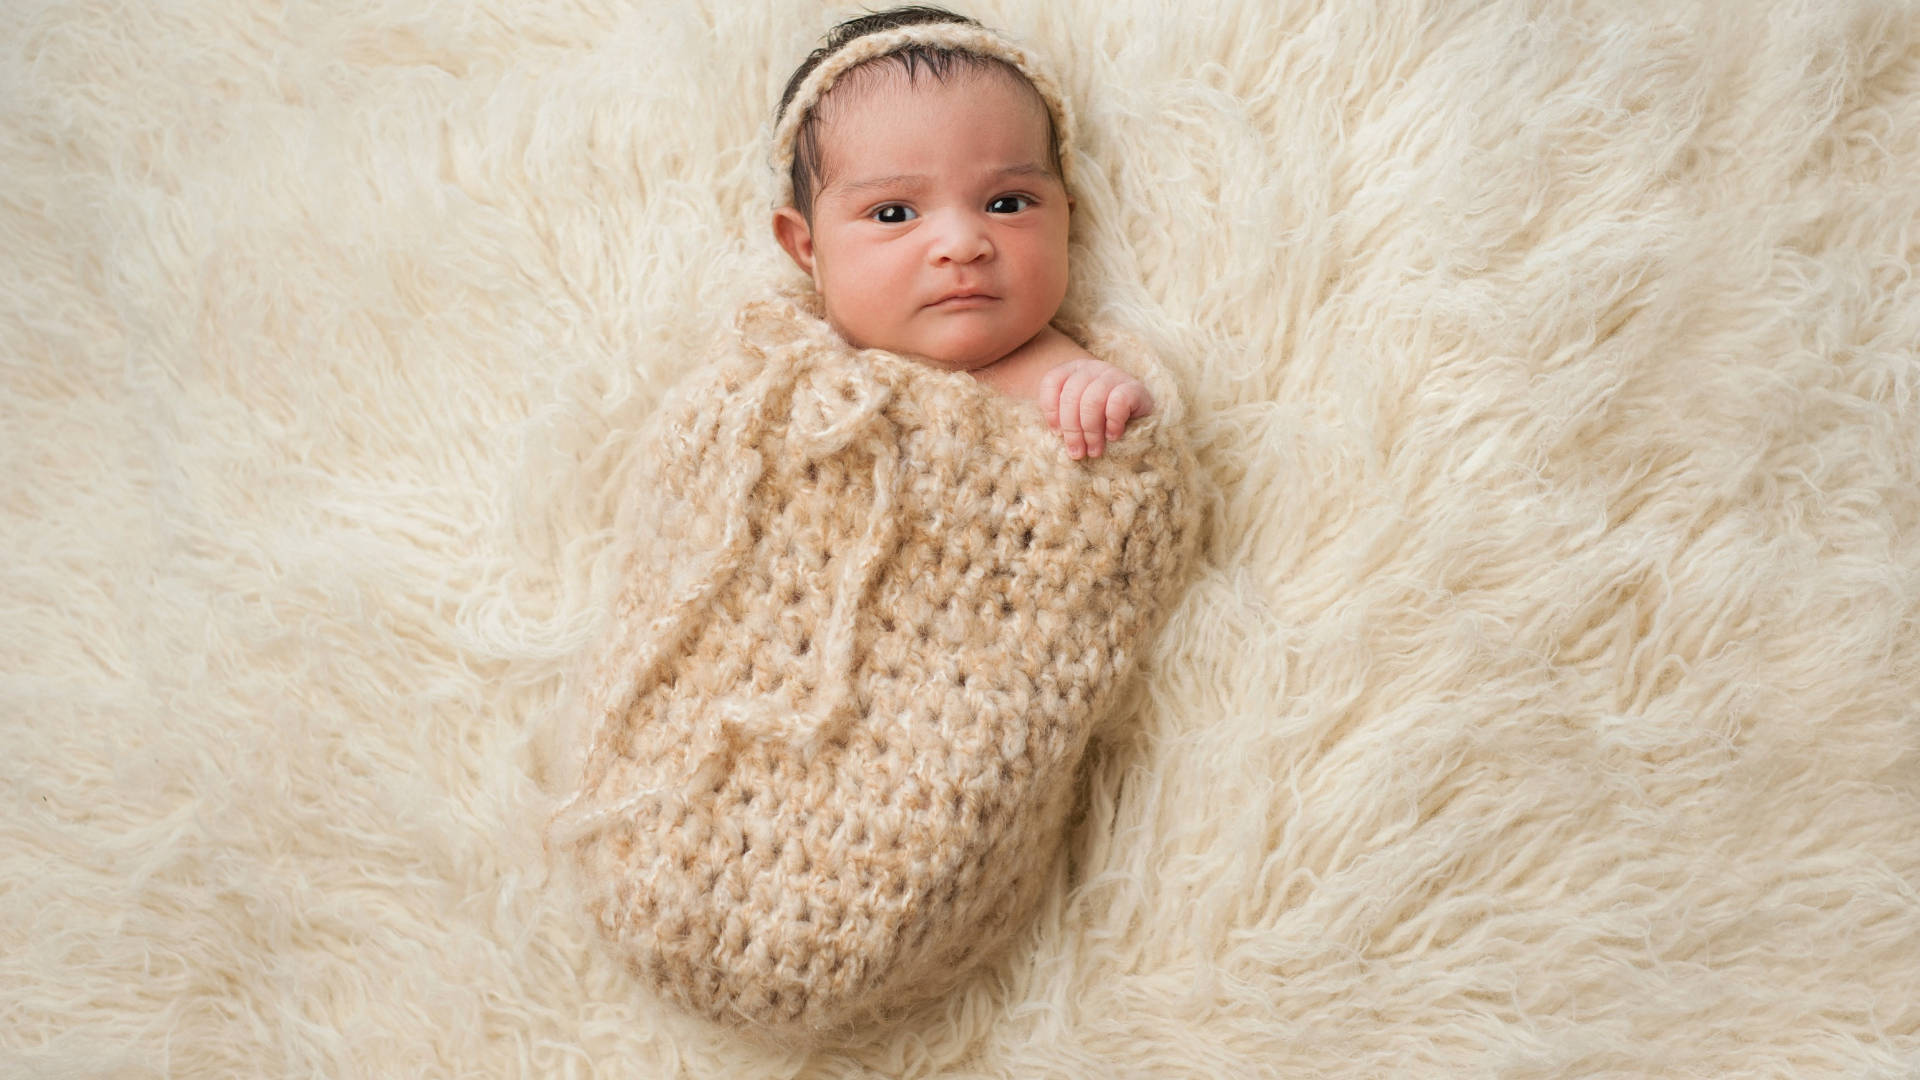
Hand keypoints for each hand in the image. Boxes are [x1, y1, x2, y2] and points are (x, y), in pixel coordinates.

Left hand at [1039, 357, 1155, 458]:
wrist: (1140, 419)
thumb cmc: (1100, 421)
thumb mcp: (1076, 418)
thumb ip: (1064, 421)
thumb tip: (1058, 438)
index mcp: (1073, 370)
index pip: (1052, 382)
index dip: (1050, 410)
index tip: (1056, 433)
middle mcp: (1092, 368)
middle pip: (1071, 395)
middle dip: (1072, 429)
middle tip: (1077, 452)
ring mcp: (1114, 375)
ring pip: (1092, 400)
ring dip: (1091, 431)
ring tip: (1094, 450)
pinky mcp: (1134, 388)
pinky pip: (1118, 402)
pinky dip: (1112, 422)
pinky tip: (1113, 436)